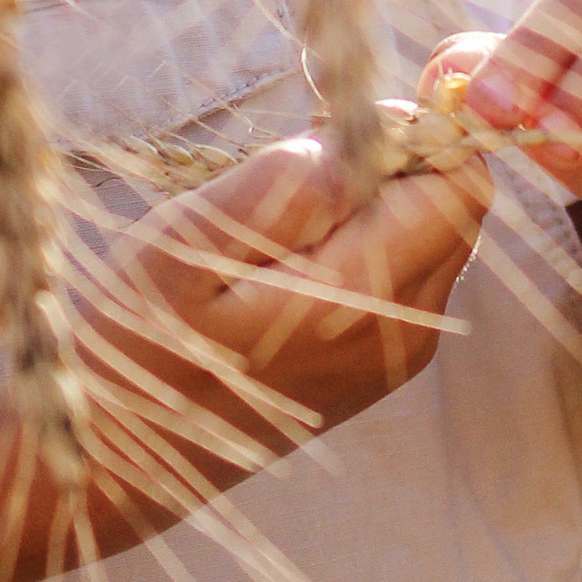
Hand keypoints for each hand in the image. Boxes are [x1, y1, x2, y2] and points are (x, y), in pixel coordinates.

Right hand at [96, 126, 493, 482]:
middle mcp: (404, 332)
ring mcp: (398, 353)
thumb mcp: (186, 246)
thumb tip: (365, 138)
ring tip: (282, 217)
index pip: (460, 183)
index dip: (412, 132)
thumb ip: (282, 189)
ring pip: (434, 236)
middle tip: (298, 164)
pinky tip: (287, 257)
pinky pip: (406, 273)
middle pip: (457, 205)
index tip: (328, 126)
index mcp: (365, 300)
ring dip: (376, 201)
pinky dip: (364, 241)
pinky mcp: (380, 362)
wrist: (121, 456)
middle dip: (396, 161)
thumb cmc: (138, 342)